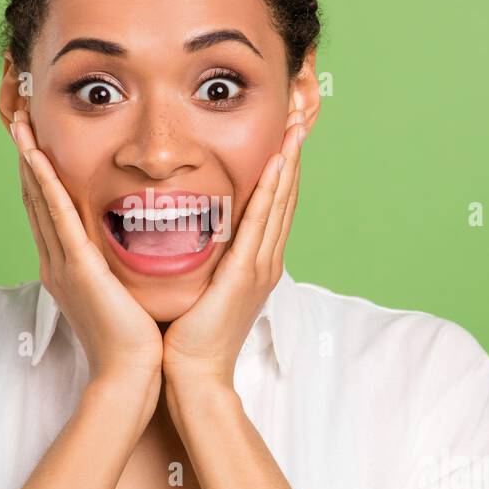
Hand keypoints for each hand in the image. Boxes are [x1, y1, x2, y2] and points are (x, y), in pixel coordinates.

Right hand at [9, 109, 163, 404]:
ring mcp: (62, 263)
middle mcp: (57, 260)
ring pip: (40, 201)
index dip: (39, 172)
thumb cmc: (136, 338)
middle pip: (35, 197)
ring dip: (29, 159)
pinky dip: (45, 185)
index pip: (49, 208)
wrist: (131, 374)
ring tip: (19, 124)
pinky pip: (57, 217)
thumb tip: (135, 241)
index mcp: (68, 265)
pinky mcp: (77, 268)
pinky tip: (37, 158)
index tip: (37, 138)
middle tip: (18, 118)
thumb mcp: (123, 291)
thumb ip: (121, 264)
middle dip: (27, 157)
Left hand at [162, 108, 306, 389]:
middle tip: (302, 114)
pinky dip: (272, 192)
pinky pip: (261, 223)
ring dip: (289, 161)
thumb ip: (200, 256)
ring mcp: (260, 266)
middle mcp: (264, 260)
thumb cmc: (187, 335)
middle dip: (293, 154)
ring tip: (298, 125)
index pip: (272, 204)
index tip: (285, 131)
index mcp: (254, 261)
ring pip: (279, 203)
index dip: (282, 166)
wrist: (191, 374)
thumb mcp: (199, 284)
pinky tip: (278, 164)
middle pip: (285, 196)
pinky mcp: (246, 274)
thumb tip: (186, 230)